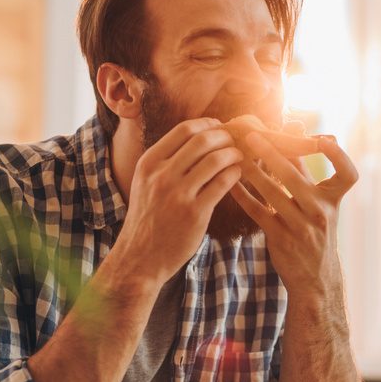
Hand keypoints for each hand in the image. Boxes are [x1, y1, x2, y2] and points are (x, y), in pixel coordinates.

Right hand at [114, 118, 242, 285]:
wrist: (140, 257)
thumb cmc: (149, 217)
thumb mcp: (146, 182)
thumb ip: (166, 161)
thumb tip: (198, 136)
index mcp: (149, 163)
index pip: (183, 129)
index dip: (208, 124)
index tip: (220, 128)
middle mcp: (161, 175)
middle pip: (202, 140)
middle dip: (224, 136)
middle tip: (235, 141)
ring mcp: (177, 194)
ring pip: (215, 159)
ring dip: (233, 154)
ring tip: (240, 156)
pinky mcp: (194, 213)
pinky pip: (222, 183)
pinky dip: (235, 173)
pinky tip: (238, 174)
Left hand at [229, 132, 357, 296]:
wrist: (315, 278)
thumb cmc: (315, 232)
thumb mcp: (319, 204)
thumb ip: (306, 170)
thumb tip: (293, 130)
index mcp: (333, 200)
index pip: (347, 173)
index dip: (338, 154)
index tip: (322, 138)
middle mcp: (320, 212)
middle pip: (295, 176)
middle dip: (272, 153)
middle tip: (252, 136)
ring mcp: (301, 226)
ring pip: (272, 192)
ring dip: (252, 171)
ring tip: (237, 156)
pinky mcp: (281, 239)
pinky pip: (258, 212)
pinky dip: (243, 196)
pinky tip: (231, 184)